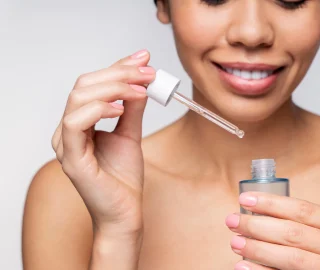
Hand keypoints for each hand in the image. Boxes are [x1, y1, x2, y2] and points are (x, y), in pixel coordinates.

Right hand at [51, 49, 154, 236]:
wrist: (125, 212)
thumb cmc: (124, 178)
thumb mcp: (131, 134)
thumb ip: (133, 109)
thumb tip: (141, 82)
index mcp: (80, 123)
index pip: (93, 84)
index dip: (117, 67)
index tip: (144, 59)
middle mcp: (68, 130)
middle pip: (84, 85)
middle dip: (119, 73)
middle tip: (148, 73)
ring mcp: (66, 143)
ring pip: (79, 98)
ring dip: (114, 87)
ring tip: (141, 89)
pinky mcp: (71, 158)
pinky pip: (75, 123)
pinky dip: (99, 109)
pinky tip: (121, 108)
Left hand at [225, 192, 319, 269]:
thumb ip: (316, 225)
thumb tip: (263, 215)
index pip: (305, 210)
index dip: (271, 204)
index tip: (245, 199)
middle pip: (295, 234)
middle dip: (258, 226)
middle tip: (232, 221)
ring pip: (292, 259)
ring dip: (258, 250)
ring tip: (236, 243)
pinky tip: (246, 267)